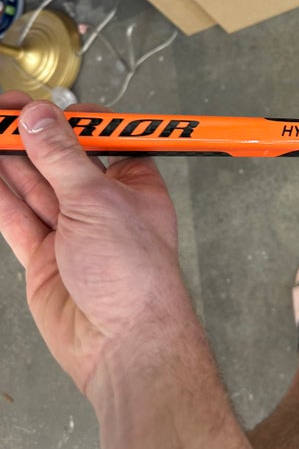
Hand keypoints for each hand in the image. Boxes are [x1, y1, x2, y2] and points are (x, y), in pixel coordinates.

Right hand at [0, 91, 191, 397]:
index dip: (67, 119)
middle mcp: (103, 203)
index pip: (98, 138)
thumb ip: (63, 158)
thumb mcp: (98, 201)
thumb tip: (40, 118)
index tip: (36, 105)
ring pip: (34, 186)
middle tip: (1, 113)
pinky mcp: (45, 256)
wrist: (122, 343)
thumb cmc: (135, 274)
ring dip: (9, 159)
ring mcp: (72, 230)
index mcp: (132, 182)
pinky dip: (0, 194)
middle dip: (28, 136)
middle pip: (59, 159)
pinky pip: (17, 217)